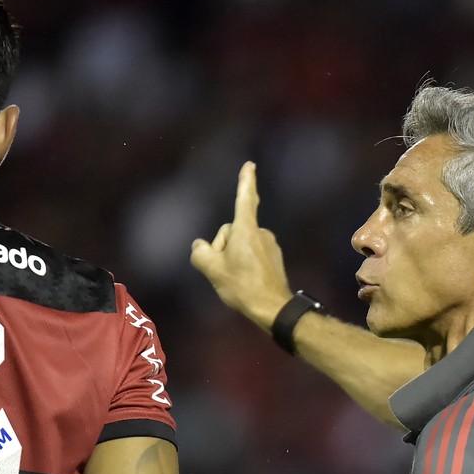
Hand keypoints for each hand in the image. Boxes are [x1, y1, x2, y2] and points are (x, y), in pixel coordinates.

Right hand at [190, 162, 293, 331]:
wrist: (273, 308)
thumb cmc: (243, 286)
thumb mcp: (212, 269)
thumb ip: (200, 253)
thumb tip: (200, 246)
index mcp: (246, 229)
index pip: (244, 199)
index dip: (246, 181)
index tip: (250, 165)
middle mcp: (260, 233)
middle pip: (230, 232)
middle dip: (222, 247)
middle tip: (224, 270)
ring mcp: (269, 245)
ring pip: (240, 245)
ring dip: (232, 257)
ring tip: (235, 279)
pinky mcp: (273, 258)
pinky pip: (250, 255)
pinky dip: (244, 264)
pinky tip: (244, 282)